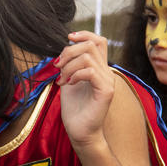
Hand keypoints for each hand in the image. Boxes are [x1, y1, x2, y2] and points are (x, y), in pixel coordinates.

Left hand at [55, 31, 113, 147]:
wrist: (79, 131)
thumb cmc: (74, 108)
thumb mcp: (69, 79)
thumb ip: (70, 64)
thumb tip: (64, 49)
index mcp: (99, 68)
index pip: (99, 40)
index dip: (84, 34)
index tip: (68, 38)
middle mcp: (106, 72)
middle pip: (91, 44)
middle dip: (70, 50)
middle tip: (58, 65)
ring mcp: (108, 81)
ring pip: (88, 57)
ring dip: (69, 65)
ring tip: (62, 79)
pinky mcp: (106, 91)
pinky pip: (90, 72)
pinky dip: (75, 74)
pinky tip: (69, 84)